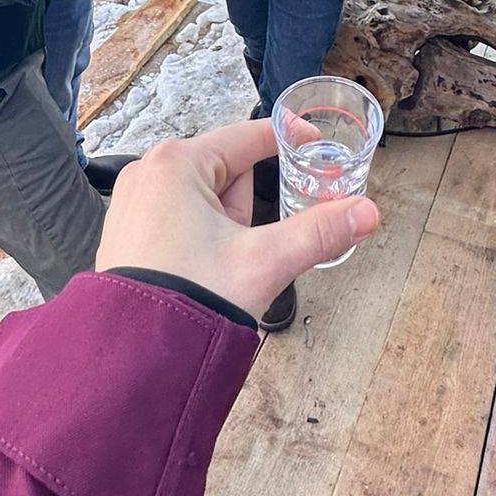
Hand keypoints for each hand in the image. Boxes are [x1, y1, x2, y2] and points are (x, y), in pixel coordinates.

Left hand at [98, 119, 380, 317]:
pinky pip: (181, 218)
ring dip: (228, 227)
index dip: (290, 139)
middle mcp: (148, 172)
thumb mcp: (264, 262)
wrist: (135, 358)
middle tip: (247, 251)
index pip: (249, 136)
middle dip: (248, 209)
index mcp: (177, 163)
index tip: (320, 144)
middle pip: (228, 173)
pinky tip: (203, 273)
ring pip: (206, 200)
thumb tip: (368, 212)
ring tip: (221, 269)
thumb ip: (319, 232)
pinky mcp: (127, 231)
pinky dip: (203, 238)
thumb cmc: (191, 299)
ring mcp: (133, 202)